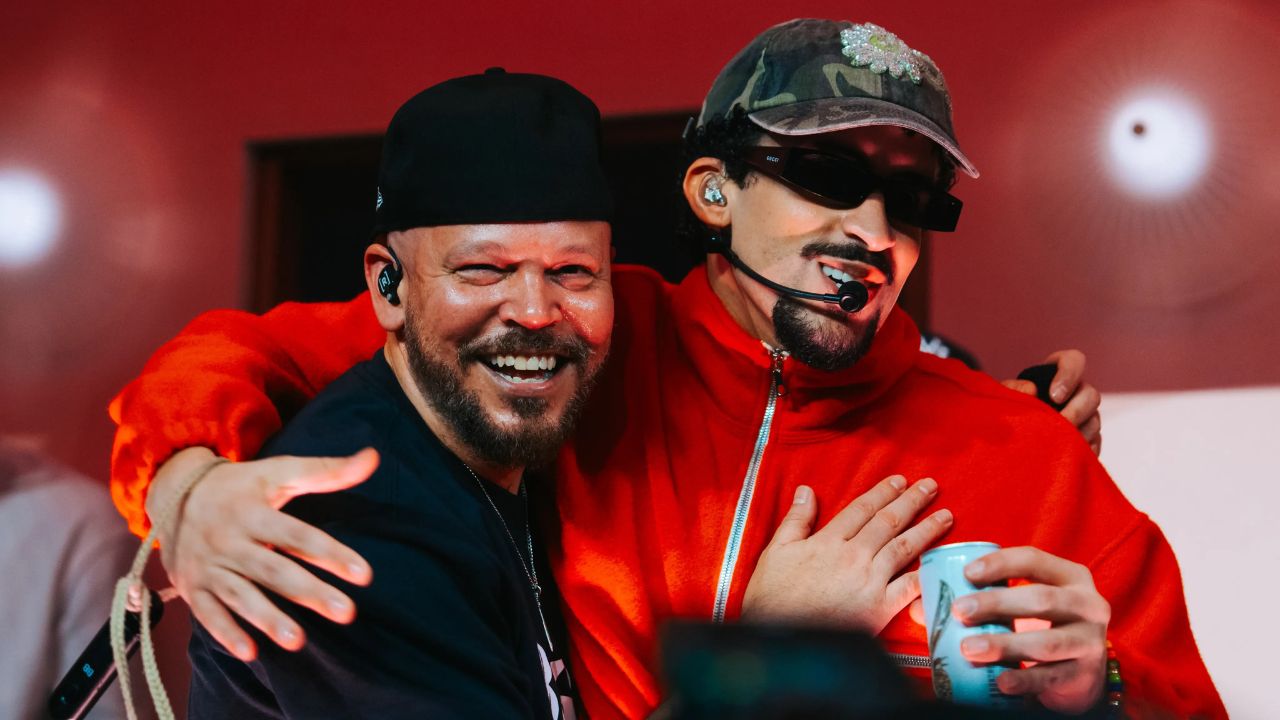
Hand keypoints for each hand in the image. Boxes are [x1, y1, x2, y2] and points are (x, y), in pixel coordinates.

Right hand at [146, 446, 378, 659]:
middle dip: (310, 593)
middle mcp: (230, 540)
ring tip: (298, 641)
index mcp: (254, 512)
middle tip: (346, 613)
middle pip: (274, 570)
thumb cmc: (238, 486)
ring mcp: (209, 566)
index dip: (331, 554)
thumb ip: (326, 471)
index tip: (364, 575)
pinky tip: (250, 653)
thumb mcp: (278, 472)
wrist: (172, 493)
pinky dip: (226, 634)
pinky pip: (208, 614)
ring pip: (241, 595)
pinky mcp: (193, 587)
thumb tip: (373, 457)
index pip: (298, 536)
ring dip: (268, 619)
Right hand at [741, 476, 952, 632]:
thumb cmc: (772, 597)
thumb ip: (796, 520)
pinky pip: (909, 588)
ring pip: (904, 548)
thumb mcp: (776, 551)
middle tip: (931, 486)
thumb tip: (806, 490)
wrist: (782, 640)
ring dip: (927, 529)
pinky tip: (941, 564)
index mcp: (828, 541)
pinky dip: (926, 574)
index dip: (883, 491)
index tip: (900, 480)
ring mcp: (869, 581)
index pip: (862, 508)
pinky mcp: (879, 608)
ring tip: (946, 516)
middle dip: (912, 501)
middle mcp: (853, 556)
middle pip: (888, 522)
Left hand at [953, 546, 1109, 713]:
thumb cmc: (1042, 625)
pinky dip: (1023, 679)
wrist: (1082, 671)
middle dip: (996, 603)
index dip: (1000, 563)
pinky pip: (1051, 677)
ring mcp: (1090, 642)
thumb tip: (919, 606)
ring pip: (1046, 642)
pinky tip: (1000, 681)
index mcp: (1070, 577)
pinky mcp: (1085, 675)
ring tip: (968, 649)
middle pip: (1041, 599)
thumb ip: (980, 597)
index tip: (966, 573)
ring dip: (1004, 644)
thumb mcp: (1021, 605)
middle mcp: (1088, 604)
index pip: (1034, 559)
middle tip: (959, 611)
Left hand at [1003, 349, 1101, 454]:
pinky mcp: (1087, 439)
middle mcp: (1076, 393)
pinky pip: (1094, 444)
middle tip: (1059, 424)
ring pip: (1095, 421)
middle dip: (1077, 411)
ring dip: (1078, 433)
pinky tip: (1065, 454)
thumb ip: (1012, 389)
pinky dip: (1082, 450)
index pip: (1074, 360)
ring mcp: (1085, 416)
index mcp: (1055, 373)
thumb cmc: (1005, 409)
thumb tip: (1032, 390)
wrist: (1007, 437)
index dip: (1069, 375)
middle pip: (1092, 394)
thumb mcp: (1002, 397)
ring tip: (1057, 443)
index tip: (1054, 396)